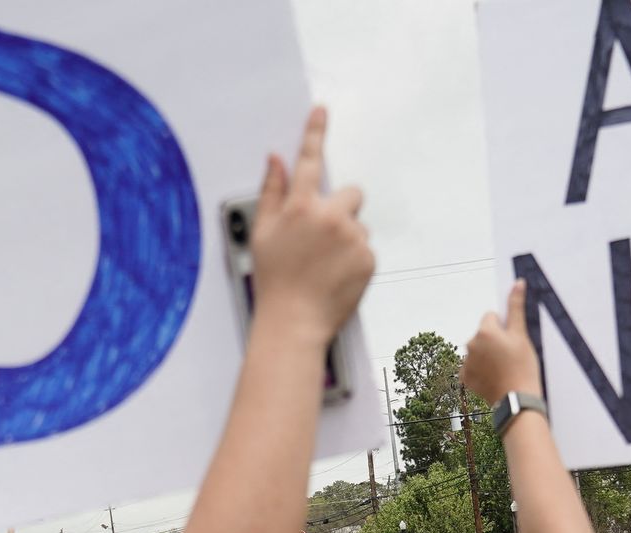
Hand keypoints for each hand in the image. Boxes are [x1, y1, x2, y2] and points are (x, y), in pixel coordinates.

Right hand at [250, 107, 373, 344]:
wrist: (293, 322)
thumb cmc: (274, 281)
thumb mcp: (262, 233)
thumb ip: (272, 192)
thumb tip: (275, 160)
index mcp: (299, 207)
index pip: (309, 161)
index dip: (315, 132)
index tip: (321, 111)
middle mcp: (329, 217)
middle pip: (350, 194)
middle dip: (341, 208)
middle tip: (323, 236)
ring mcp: (352, 238)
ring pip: (358, 224)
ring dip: (347, 237)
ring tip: (325, 264)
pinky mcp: (368, 258)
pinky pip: (365, 248)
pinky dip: (354, 259)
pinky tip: (335, 275)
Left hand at [461, 280, 542, 406]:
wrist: (517, 400)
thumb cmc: (522, 367)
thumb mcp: (522, 335)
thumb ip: (516, 307)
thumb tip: (517, 283)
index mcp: (484, 331)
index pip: (491, 316)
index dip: (504, 327)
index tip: (513, 341)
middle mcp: (470, 344)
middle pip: (483, 333)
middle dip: (495, 340)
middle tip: (510, 356)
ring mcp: (466, 362)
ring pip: (478, 350)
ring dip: (488, 355)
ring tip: (504, 369)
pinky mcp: (465, 378)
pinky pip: (472, 366)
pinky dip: (481, 370)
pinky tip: (494, 377)